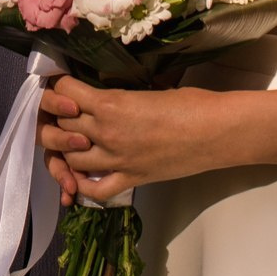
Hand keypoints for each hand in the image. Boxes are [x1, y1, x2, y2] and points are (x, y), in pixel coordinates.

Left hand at [36, 77, 223, 199]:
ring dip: (69, 149)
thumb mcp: (146, 90)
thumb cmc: (189, 104)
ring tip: (78, 141)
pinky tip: (84, 176)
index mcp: (110, 103)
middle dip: (62, 118)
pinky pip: (95, 189)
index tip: (65, 85)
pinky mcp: (131, 179)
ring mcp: (117, 160)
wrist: (216, 132)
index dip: (60, 87)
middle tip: (68, 113)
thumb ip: (119, 97)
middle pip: (64, 126)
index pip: (65, 93)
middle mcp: (106, 132)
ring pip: (71, 158)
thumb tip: (106, 97)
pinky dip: (84, 185)